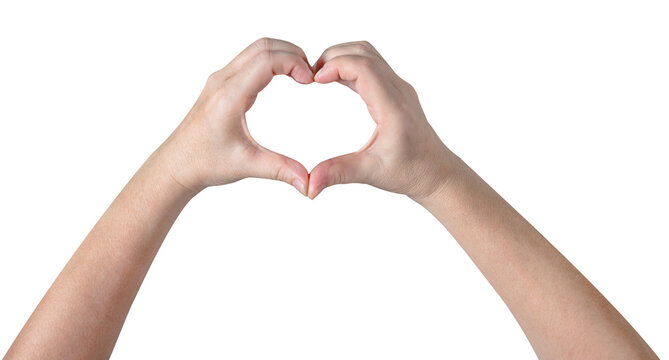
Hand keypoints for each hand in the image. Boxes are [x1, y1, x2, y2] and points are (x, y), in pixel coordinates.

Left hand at [157, 38, 313, 194]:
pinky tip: (284, 78)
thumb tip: (308, 182)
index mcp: (229, 97)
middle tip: (311, 76)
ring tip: (301, 76)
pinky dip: (271, 60)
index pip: (266, 60)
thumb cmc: (204, 163)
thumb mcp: (247, 166)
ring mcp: (220, 79)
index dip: (294, 63)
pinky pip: (249, 59)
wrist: (176, 165)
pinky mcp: (221, 83)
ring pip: (256, 49)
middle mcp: (222, 81)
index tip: (311, 81)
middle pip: (263, 46)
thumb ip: (281, 170)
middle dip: (293, 54)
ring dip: (282, 54)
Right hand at [307, 41, 455, 199]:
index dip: (335, 65)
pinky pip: (371, 66)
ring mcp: (399, 88)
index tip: (314, 79)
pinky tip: (334, 80)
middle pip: (364, 53)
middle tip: (310, 75)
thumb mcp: (371, 173)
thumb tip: (309, 185)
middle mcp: (399, 91)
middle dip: (334, 56)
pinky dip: (350, 65)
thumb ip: (338, 173)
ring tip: (319, 75)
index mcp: (394, 107)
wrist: (436, 173)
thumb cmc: (410, 172)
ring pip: (368, 54)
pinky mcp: (396, 91)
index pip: (364, 67)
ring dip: (342, 57)